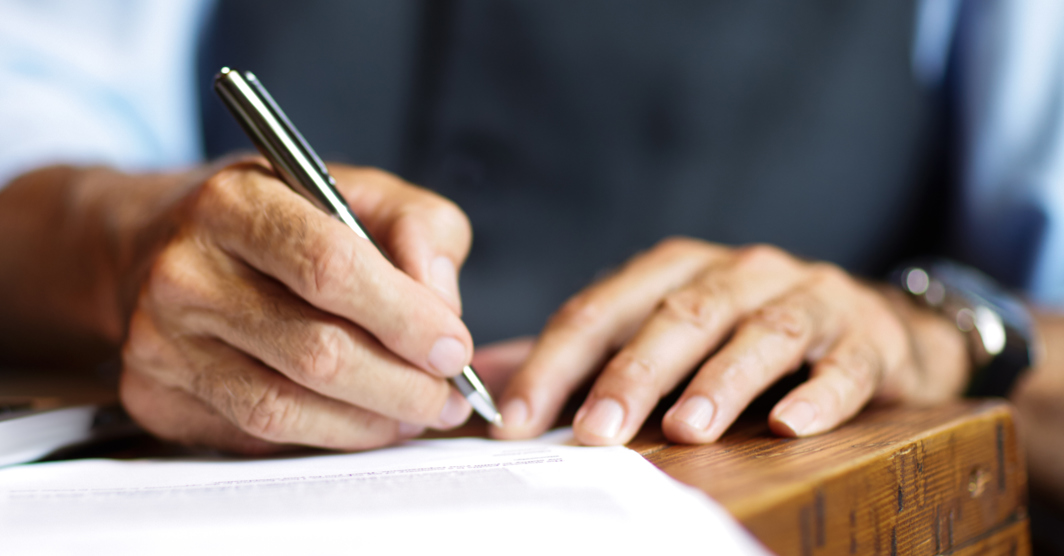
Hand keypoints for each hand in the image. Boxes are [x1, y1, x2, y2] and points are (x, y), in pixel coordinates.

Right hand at [0, 160, 474, 453]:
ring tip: (413, 414)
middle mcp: (183, 271)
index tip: (453, 348)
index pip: (329, 267)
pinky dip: (322, 436)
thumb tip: (442, 306)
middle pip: (314, 350)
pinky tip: (358, 421)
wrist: (155, 247)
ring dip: (367, 423)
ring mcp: (159, 340)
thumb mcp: (348, 189)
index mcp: (232, 201)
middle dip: (400, 385)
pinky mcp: (154, 396)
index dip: (405, 317)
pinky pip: (255, 435)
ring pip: (284, 407)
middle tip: (447, 398)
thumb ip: (417, 227)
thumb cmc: (271, 221)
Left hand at [489, 237, 971, 444]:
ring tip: (686, 430)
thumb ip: (583, 355)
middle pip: (677, 317)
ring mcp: (808, 298)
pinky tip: (789, 426)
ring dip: (720, 382)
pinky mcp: (868, 337)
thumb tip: (489, 381)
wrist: (875, 328)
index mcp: (675, 270)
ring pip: (760, 335)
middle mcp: (739, 272)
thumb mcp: (661, 332)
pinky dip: (818, 395)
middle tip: (595, 431)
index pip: (600, 311)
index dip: (555, 365)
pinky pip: (844, 365)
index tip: (515, 421)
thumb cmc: (744, 335)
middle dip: (631, 375)